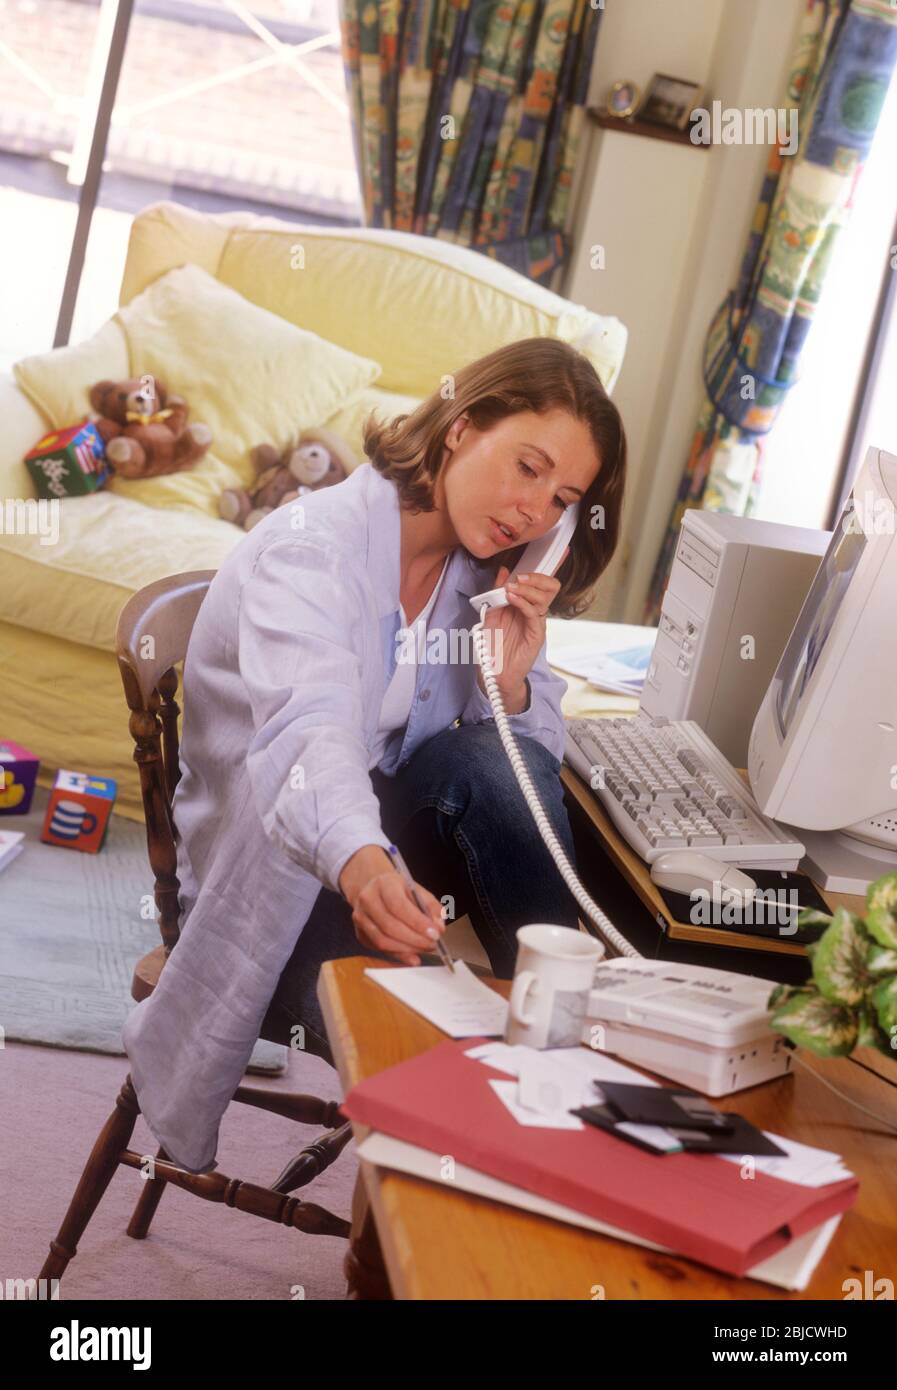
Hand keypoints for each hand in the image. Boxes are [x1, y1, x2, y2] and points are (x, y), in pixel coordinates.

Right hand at [338, 845, 445, 965]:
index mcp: (384, 884)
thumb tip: (439, 928)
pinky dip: (398, 955)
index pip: (398, 906)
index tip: (434, 933)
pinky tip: (412, 955)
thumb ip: (431, 907)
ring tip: (424, 948)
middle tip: (432, 944)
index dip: (417, 922)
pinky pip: (379, 949)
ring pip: (382, 941)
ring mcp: (360, 918)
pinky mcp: (360, 934)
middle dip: (415, 939)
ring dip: (407, 949)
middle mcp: (367, 900)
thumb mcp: (417, 890)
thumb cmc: (398, 890)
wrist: (373, 888)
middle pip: (390, 926)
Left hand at [476, 548, 568, 703]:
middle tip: (520, 578)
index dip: (552, 565)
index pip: (543, 582)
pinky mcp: (536, 635)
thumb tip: (504, 571)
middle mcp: (535, 611)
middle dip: (537, 577)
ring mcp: (537, 623)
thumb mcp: (490, 613)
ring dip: (529, 588)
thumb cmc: (494, 645)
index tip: (560, 549)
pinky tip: (511, 598)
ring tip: (512, 588)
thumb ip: (497, 592)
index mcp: (527, 604)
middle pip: (551, 586)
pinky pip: (535, 613)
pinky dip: (524, 602)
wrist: (494, 673)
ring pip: (545, 597)